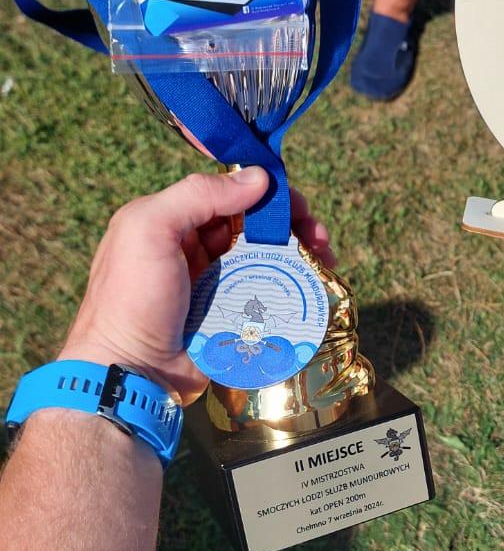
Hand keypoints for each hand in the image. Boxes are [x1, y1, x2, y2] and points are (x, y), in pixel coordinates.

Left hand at [61, 169, 335, 403]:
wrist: (132, 373)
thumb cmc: (132, 298)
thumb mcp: (150, 230)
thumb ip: (198, 195)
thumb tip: (258, 177)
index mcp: (170, 221)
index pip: (227, 194)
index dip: (265, 194)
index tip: (295, 204)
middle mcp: (194, 248)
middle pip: (253, 225)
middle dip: (290, 225)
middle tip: (318, 237)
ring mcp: (215, 284)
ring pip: (266, 257)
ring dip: (297, 254)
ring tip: (324, 260)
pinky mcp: (230, 316)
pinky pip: (267, 293)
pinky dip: (291, 285)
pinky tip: (313, 284)